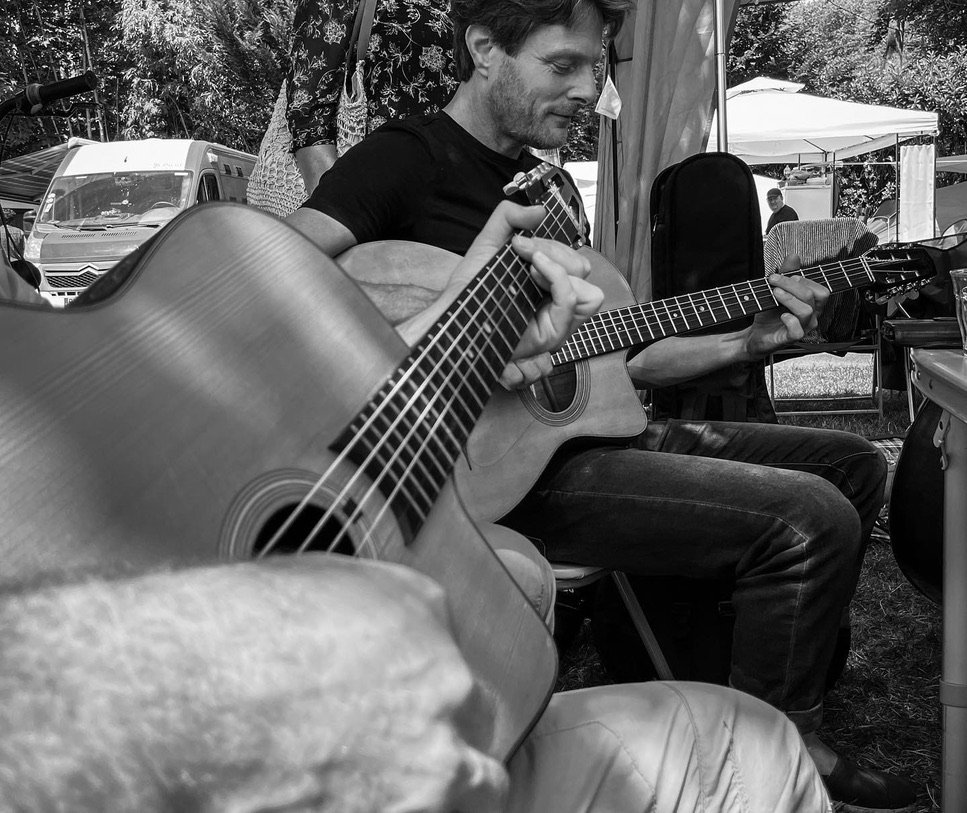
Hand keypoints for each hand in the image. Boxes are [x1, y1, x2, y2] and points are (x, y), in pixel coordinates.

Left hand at [455, 202, 602, 389]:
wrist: (453, 310)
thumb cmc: (470, 286)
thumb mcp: (489, 242)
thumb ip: (510, 217)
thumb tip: (540, 210)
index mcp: (548, 284)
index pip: (574, 261)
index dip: (554, 245)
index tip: (521, 241)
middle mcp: (555, 304)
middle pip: (583, 270)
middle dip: (556, 252)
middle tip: (525, 253)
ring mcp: (557, 322)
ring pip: (589, 289)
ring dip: (561, 268)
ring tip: (531, 267)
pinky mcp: (552, 334)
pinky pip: (573, 299)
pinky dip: (558, 277)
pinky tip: (535, 270)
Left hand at [745, 255, 828, 358]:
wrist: (756, 334)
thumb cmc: (769, 313)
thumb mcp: (777, 289)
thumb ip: (787, 273)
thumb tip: (794, 256)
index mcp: (812, 303)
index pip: (820, 289)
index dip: (803, 279)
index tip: (782, 275)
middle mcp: (811, 315)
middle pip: (813, 295)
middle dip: (792, 285)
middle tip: (773, 281)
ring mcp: (803, 327)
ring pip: (806, 310)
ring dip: (789, 298)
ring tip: (774, 294)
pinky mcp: (792, 338)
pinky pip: (798, 330)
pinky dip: (790, 320)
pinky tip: (781, 315)